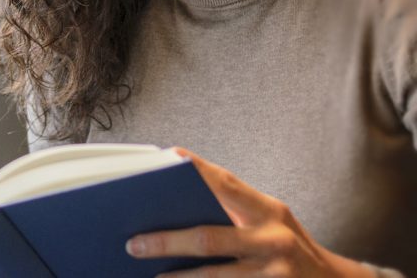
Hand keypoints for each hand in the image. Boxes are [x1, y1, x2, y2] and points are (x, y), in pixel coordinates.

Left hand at [125, 148, 373, 277]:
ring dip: (180, 277)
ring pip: (216, 276)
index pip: (227, 184)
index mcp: (270, 211)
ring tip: (151, 275)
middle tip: (134, 244)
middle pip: (210, 239)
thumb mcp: (272, 221)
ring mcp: (275, 273)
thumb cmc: (289, 246)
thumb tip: (179, 203)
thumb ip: (235, 210)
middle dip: (168, 242)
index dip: (198, 170)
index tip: (169, 157)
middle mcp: (274, 240)